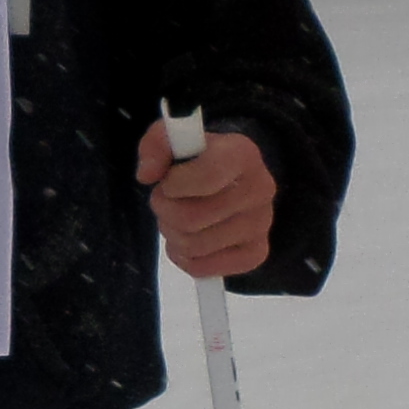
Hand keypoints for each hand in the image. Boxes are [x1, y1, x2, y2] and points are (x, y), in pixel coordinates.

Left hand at [134, 118, 277, 280]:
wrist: (233, 180)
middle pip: (192, 219)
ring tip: (176, 219)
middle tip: (164, 202)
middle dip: (165, 211)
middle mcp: (260, 189)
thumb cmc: (199, 159)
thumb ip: (156, 144)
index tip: (167, 182)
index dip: (174, 185)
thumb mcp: (176, 140)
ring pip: (194, 246)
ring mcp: (261, 224)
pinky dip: (184, 258)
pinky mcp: (255, 253)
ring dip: (172, 234)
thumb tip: (147, 174)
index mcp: (242, 154)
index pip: (207, 177)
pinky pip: (202, 268)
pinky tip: (187, 239)